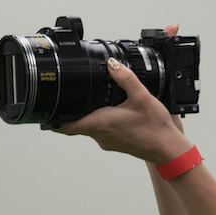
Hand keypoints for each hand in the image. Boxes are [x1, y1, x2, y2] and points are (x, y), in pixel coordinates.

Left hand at [57, 55, 190, 164]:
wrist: (169, 150)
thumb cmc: (156, 129)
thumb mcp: (142, 97)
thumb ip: (126, 78)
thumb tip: (112, 64)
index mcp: (101, 123)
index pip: (65, 125)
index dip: (53, 118)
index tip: (47, 110)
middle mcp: (100, 135)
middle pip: (76, 123)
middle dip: (74, 110)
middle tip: (74, 96)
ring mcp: (108, 142)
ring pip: (90, 127)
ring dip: (90, 115)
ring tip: (100, 101)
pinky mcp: (116, 144)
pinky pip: (102, 131)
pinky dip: (103, 121)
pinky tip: (116, 112)